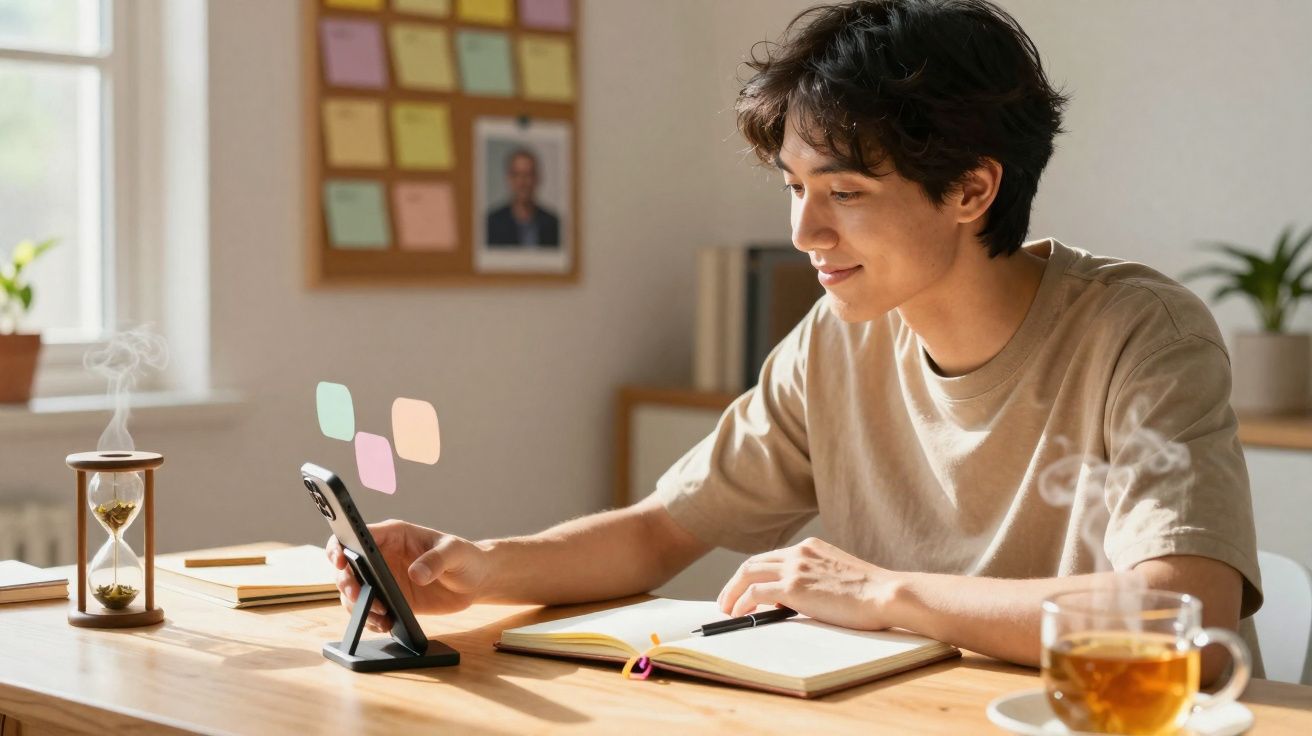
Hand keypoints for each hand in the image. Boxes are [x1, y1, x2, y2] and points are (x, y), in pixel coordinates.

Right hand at [325, 519, 489, 632]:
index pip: (357, 535)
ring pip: (353, 592)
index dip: (341, 546)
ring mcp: (384, 579)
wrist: (475, 581)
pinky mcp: (390, 600)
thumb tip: (416, 574)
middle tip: (358, 596)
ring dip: (357, 605)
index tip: (340, 562)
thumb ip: (436, 560)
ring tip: (379, 615)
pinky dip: (370, 619)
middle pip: (348, 567)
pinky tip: (384, 624)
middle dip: (346, 582)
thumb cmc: (465, 557)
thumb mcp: (455, 552)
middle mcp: (383, 556)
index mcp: (394, 535)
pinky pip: (369, 610)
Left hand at [716, 537, 899, 629]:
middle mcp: (799, 552)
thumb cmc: (871, 593)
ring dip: (732, 592)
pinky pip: (755, 593)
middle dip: (735, 581)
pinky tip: (739, 614)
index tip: (746, 588)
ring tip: (727, 609)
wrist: (886, 593)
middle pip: (754, 563)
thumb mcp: (839, 577)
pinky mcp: (793, 587)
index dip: (755, 574)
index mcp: (811, 547)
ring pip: (747, 574)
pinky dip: (741, 602)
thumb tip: (793, 600)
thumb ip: (815, 580)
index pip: (772, 558)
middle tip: (727, 599)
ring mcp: (795, 568)